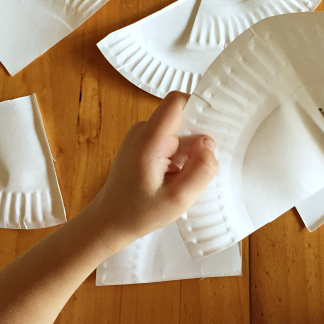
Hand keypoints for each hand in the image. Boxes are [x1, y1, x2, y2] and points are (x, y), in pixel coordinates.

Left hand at [88, 91, 218, 249]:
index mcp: (150, 140)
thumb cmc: (139, 213)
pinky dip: (181, 154)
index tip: (215, 127)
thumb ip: (200, 170)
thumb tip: (209, 143)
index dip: (199, 107)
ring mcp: (141, 135)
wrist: (108, 221)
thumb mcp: (178, 200)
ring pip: (178, 129)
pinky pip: (171, 138)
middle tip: (200, 166)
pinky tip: (177, 176)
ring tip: (185, 176)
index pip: (177, 101)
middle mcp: (143, 130)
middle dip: (198, 137)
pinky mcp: (143, 143)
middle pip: (181, 116)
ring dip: (189, 149)